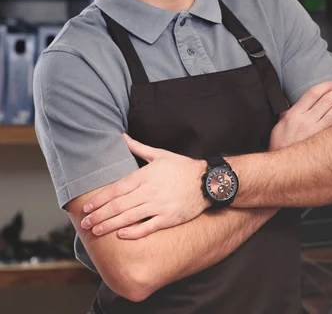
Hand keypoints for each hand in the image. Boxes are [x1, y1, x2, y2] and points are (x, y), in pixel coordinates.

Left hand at [81, 136, 207, 238]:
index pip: (117, 189)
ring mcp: (159, 206)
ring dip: (110, 225)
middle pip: (119, 205)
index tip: (87, 207)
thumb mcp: (159, 154)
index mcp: (145, 175)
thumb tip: (120, 136)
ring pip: (129, 217)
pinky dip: (133, 232)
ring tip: (96, 231)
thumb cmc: (181, 166)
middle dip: (100, 215)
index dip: (100, 199)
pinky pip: (148, 227)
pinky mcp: (169, 218)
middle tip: (84, 223)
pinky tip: (121, 236)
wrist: (206, 181)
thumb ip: (137, 147)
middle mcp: (150, 191)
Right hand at [269, 81, 331, 150]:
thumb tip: (293, 101)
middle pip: (326, 101)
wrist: (283, 167)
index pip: (312, 94)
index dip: (325, 87)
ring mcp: (316, 132)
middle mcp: (306, 121)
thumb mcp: (279, 124)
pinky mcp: (324, 143)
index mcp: (295, 114)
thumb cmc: (280, 145)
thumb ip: (288, 112)